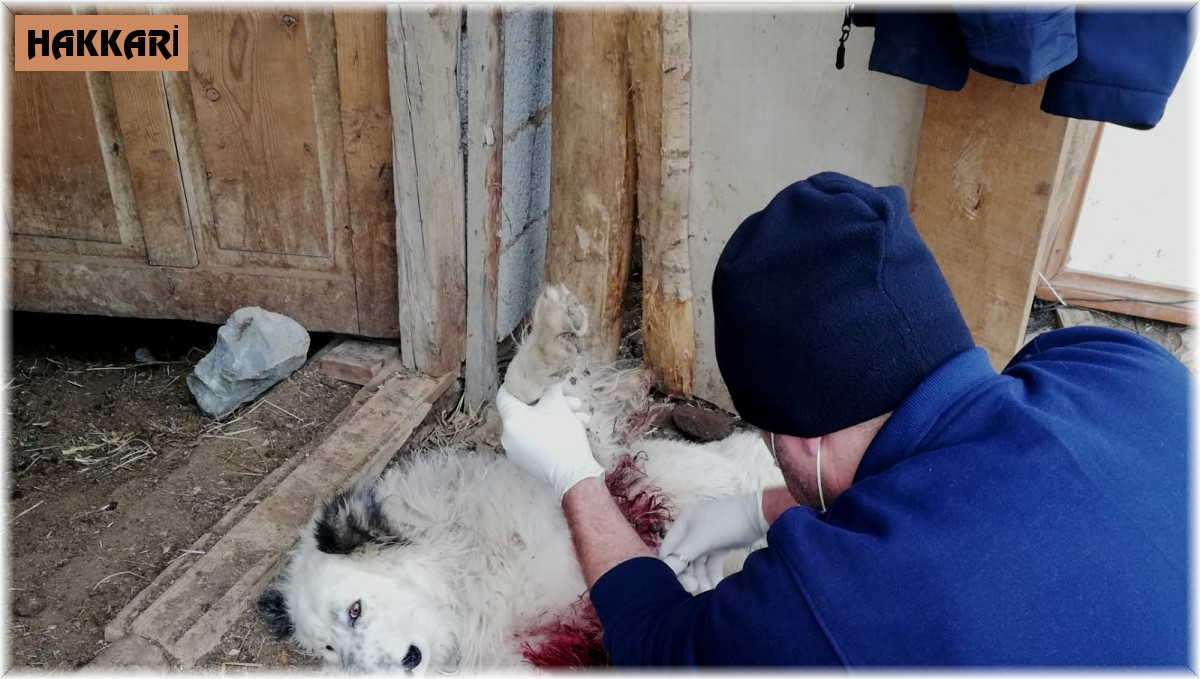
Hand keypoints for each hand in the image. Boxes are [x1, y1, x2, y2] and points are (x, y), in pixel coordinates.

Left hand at [496, 382, 601, 498]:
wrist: (574, 474)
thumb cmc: (562, 435)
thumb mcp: (557, 405)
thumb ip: (549, 389)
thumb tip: (547, 384)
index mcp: (510, 420)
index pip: (505, 394)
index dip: (519, 384)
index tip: (534, 380)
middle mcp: (508, 436)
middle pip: (527, 411)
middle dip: (552, 402)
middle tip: (573, 402)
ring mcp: (516, 451)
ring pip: (535, 425)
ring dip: (557, 417)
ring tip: (581, 416)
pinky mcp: (527, 462)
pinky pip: (536, 439)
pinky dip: (551, 431)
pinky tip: (574, 428)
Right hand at [658, 490, 768, 592]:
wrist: (758, 516)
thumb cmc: (724, 523)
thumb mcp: (700, 539)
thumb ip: (681, 557)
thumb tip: (664, 572)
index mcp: (682, 523)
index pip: (668, 549)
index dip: (671, 567)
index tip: (680, 584)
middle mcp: (691, 530)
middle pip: (683, 558)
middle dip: (688, 574)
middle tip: (695, 589)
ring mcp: (706, 538)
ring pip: (698, 563)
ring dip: (701, 577)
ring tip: (708, 591)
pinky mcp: (719, 546)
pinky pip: (711, 563)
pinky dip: (712, 574)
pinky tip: (716, 586)